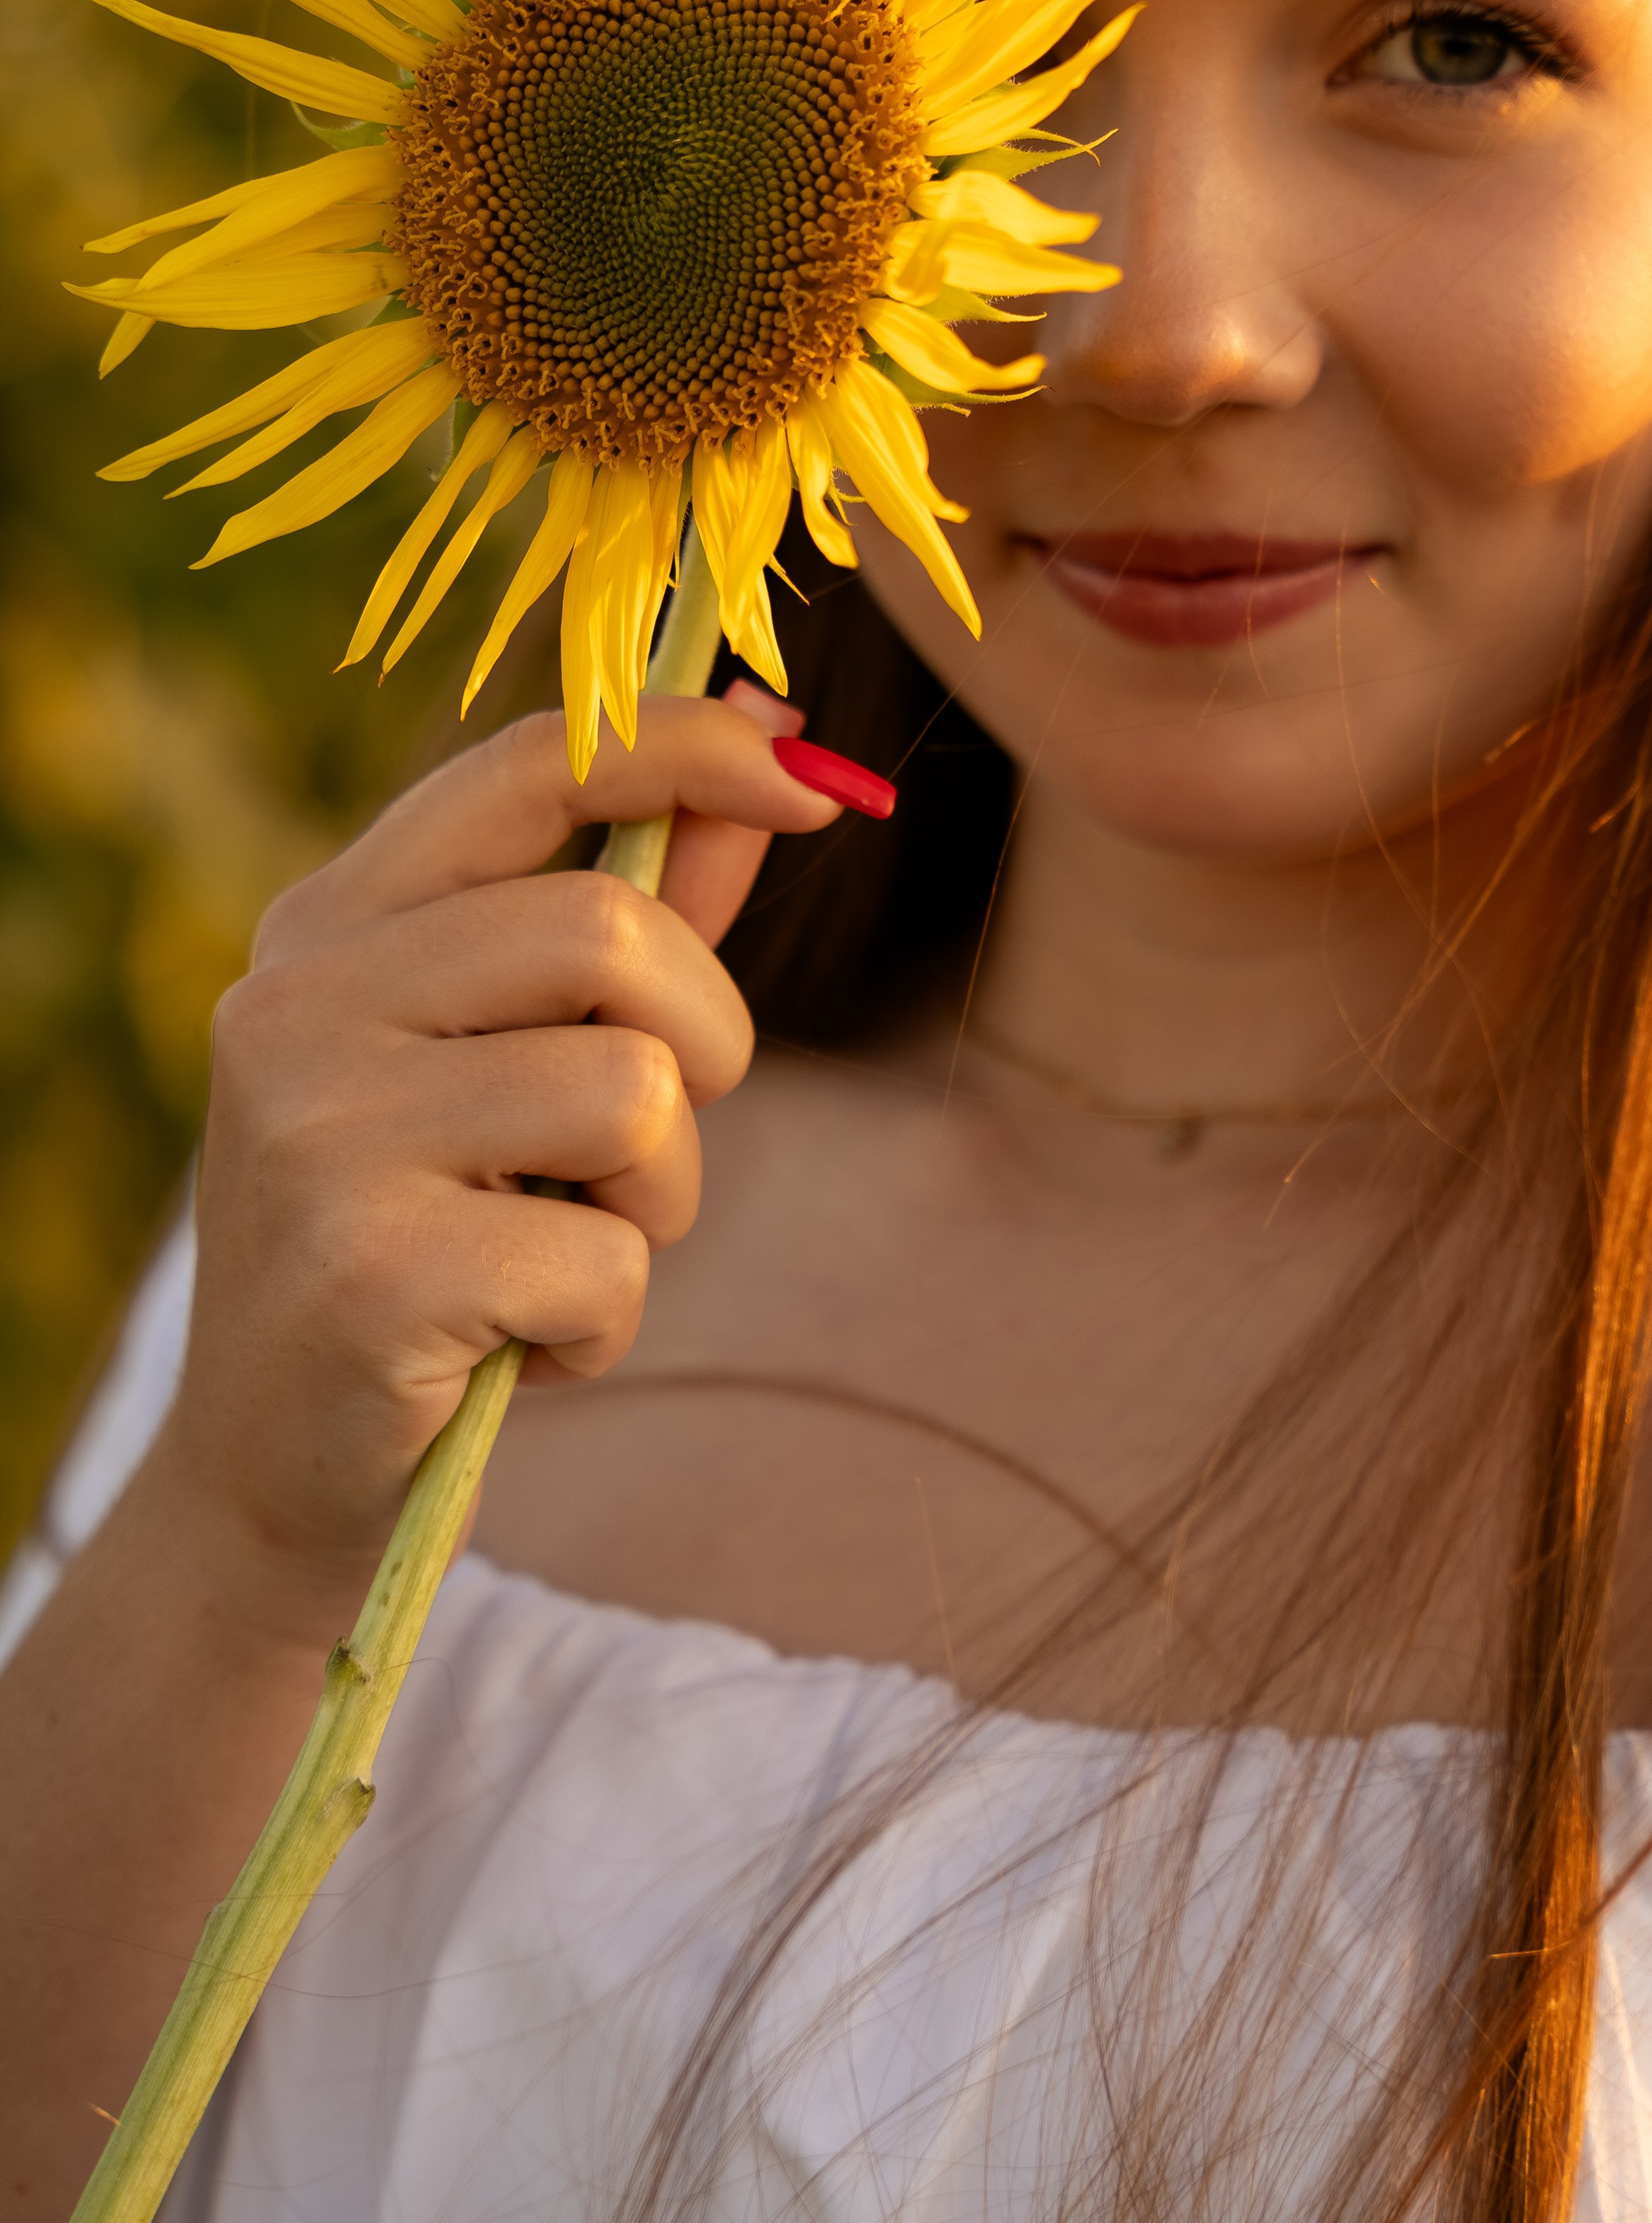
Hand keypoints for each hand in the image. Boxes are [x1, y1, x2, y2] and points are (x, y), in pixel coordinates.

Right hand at [155, 688, 844, 1612]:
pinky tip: (521, 1345)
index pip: (532, 765)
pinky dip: (608, 1319)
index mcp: (328, 924)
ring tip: (565, 1251)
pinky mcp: (365, 1275)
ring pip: (632, 1093)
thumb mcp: (514, 1061)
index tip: (806, 772)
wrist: (274, 1474)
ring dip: (659, 1198)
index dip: (688, 748)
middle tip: (650, 1143)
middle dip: (703, 1039)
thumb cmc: (430, 1237)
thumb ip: (638, 911)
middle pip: (610, 930)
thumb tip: (774, 751)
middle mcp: (298, 1006)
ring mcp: (318, 1136)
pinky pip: (608, 1258)